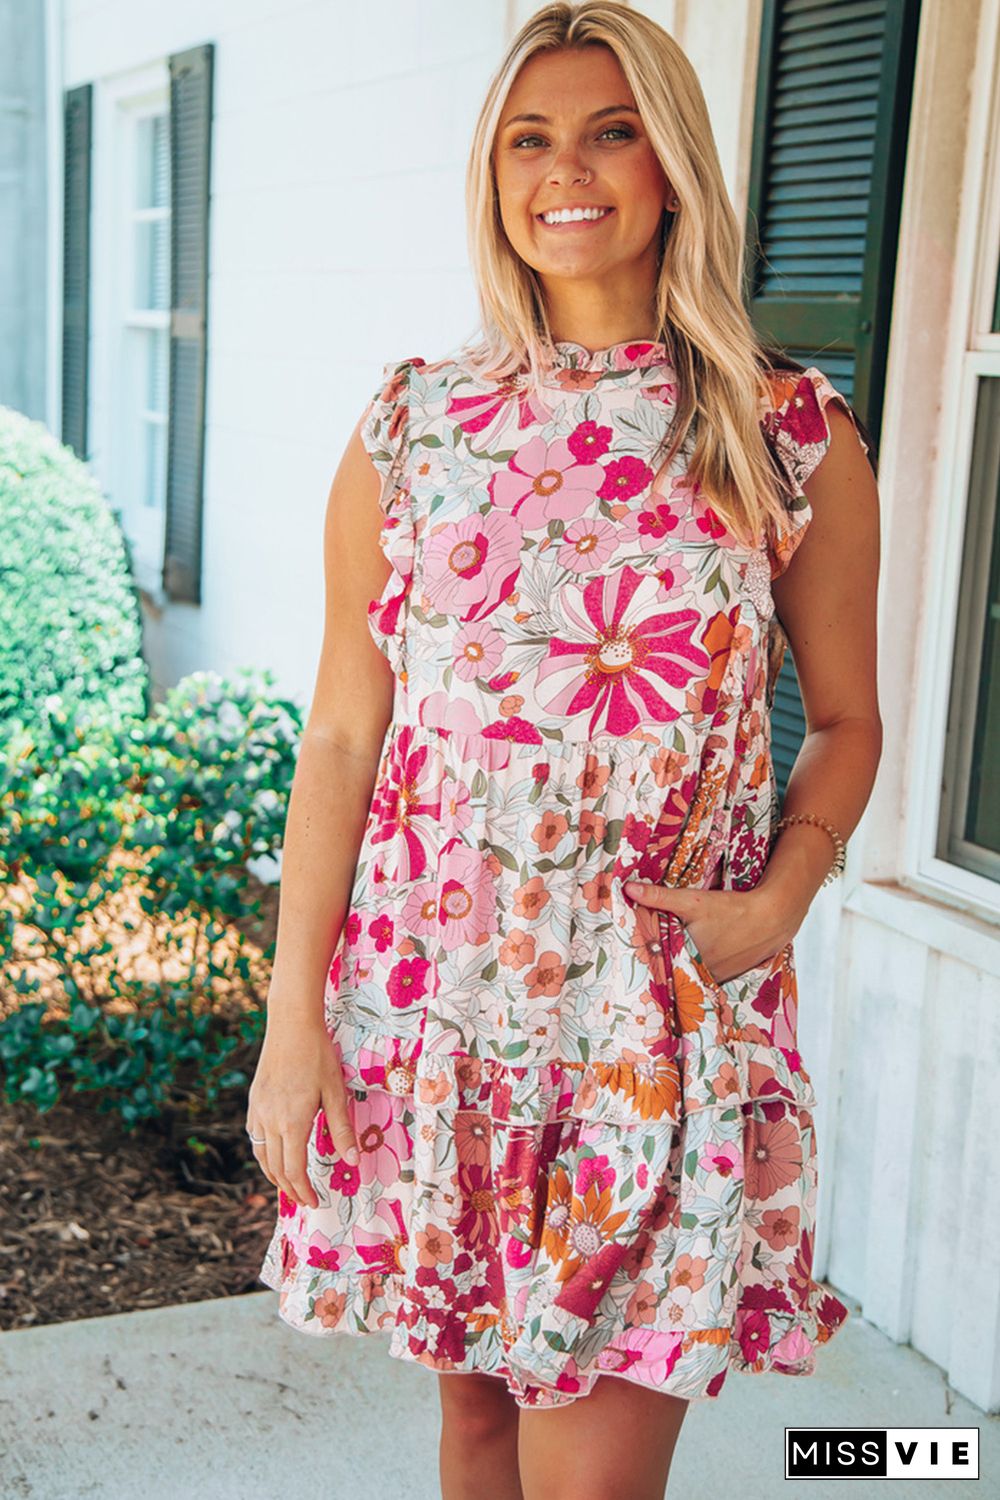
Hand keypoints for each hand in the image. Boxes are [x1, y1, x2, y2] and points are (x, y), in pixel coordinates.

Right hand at [246, 1013, 359, 1209]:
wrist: (291, 1025)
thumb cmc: (318, 1056)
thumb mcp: (336, 1092)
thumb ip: (342, 1129)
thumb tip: (353, 1162)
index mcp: (292, 1122)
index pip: (293, 1171)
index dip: (303, 1191)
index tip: (313, 1201)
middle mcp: (270, 1121)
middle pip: (275, 1168)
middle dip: (289, 1188)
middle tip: (303, 1199)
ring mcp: (258, 1111)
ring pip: (261, 1155)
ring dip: (274, 1174)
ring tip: (288, 1184)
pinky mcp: (254, 1101)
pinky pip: (255, 1136)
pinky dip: (264, 1153)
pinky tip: (275, 1152)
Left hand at [622, 879, 799, 985]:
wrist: (770, 918)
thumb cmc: (732, 910)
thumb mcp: (693, 901)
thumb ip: (660, 896)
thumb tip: (628, 888)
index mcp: (687, 957)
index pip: (656, 962)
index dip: (642, 958)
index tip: (629, 953)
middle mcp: (699, 973)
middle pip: (671, 970)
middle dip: (658, 963)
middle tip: (640, 956)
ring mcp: (713, 978)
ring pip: (686, 974)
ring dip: (676, 968)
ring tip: (659, 959)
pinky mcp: (724, 977)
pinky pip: (701, 977)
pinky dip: (693, 970)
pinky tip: (687, 961)